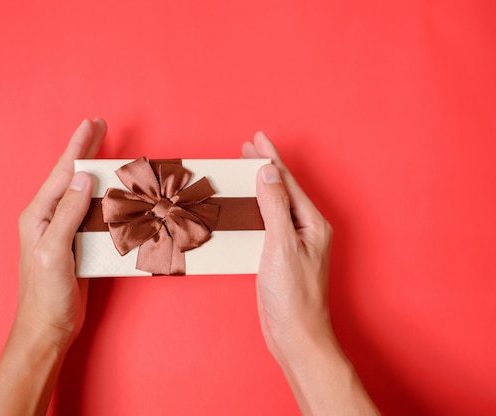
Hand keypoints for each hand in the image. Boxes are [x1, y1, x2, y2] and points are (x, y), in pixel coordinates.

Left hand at [17, 117, 106, 346]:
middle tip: (100, 125)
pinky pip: (92, 213)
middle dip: (86, 150)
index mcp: (38, 214)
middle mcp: (48, 218)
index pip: (63, 173)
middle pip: (72, 176)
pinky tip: (116, 194)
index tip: (92, 123)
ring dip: (99, 172)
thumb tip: (84, 179)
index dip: (78, 146)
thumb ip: (67, 213)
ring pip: (84, 192)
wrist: (48, 327)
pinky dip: (106, 198)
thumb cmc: (45, 294)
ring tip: (111, 152)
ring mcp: (62, 230)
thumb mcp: (54, 251)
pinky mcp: (76, 243)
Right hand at [243, 131, 332, 361]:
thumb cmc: (293, 295)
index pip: (287, 181)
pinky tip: (244, 207)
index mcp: (311, 222)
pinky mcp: (279, 256)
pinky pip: (266, 223)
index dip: (271, 158)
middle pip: (282, 189)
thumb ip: (275, 206)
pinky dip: (253, 209)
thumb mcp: (281, 245)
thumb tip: (268, 172)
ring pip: (273, 205)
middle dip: (264, 167)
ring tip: (244, 170)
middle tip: (247, 148)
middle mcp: (305, 229)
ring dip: (258, 186)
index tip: (257, 138)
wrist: (294, 334)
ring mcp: (293, 243)